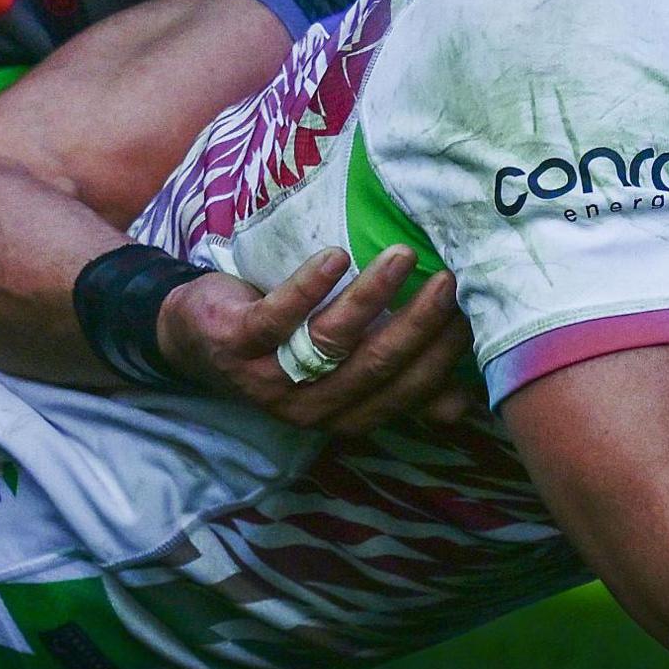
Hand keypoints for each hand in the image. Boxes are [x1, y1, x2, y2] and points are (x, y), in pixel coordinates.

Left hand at [156, 246, 477, 434]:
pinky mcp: (237, 342)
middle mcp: (310, 406)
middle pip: (375, 365)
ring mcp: (270, 377)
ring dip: (372, 296)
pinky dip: (309, 286)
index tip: (473, 314)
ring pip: (332, 340)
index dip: (440, 357)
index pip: (405, 391)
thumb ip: (396, 382)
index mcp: (344, 414)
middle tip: (451, 279)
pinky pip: (278, 317)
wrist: (195, 337)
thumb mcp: (342, 371)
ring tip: (403, 254)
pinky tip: (336, 256)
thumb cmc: (285, 346)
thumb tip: (462, 401)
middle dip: (418, 324)